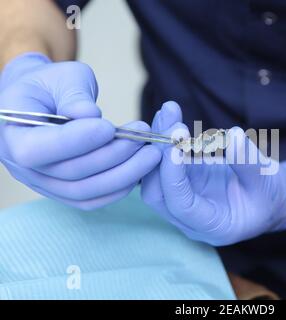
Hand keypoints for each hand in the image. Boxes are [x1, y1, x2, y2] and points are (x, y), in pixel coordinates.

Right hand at [0, 52, 160, 209]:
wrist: (45, 100)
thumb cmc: (51, 85)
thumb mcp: (61, 77)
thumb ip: (73, 94)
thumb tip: (90, 116)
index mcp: (12, 135)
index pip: (37, 149)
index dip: (74, 141)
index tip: (108, 127)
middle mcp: (23, 168)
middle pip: (69, 173)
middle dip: (112, 155)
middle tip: (142, 137)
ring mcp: (45, 184)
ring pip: (85, 191)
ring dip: (123, 174)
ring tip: (150, 153)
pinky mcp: (65, 191)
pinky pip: (92, 199)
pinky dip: (118, 188)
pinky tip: (140, 170)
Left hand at [142, 102, 285, 244]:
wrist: (272, 197)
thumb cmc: (272, 195)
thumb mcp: (267, 180)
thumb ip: (248, 161)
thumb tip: (233, 136)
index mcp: (212, 225)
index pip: (181, 206)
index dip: (173, 177)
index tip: (174, 147)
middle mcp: (190, 217)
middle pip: (157, 193)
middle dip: (160, 157)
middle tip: (172, 125)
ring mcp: (183, 198)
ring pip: (156, 174)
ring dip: (159, 142)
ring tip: (168, 110)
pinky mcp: (184, 179)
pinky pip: (166, 161)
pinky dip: (167, 138)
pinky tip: (170, 114)